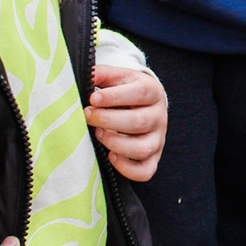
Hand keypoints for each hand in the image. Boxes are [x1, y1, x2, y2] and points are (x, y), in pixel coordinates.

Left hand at [87, 62, 167, 180]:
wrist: (145, 105)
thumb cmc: (126, 91)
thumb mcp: (117, 77)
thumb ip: (102, 73)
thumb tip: (87, 74)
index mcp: (152, 92)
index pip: (139, 93)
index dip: (114, 97)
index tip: (92, 98)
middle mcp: (159, 116)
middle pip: (138, 122)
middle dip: (108, 120)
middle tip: (88, 116)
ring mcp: (158, 139)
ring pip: (142, 148)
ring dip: (115, 143)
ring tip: (98, 134)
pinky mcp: (153, 158)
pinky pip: (145, 171)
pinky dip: (127, 169)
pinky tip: (110, 156)